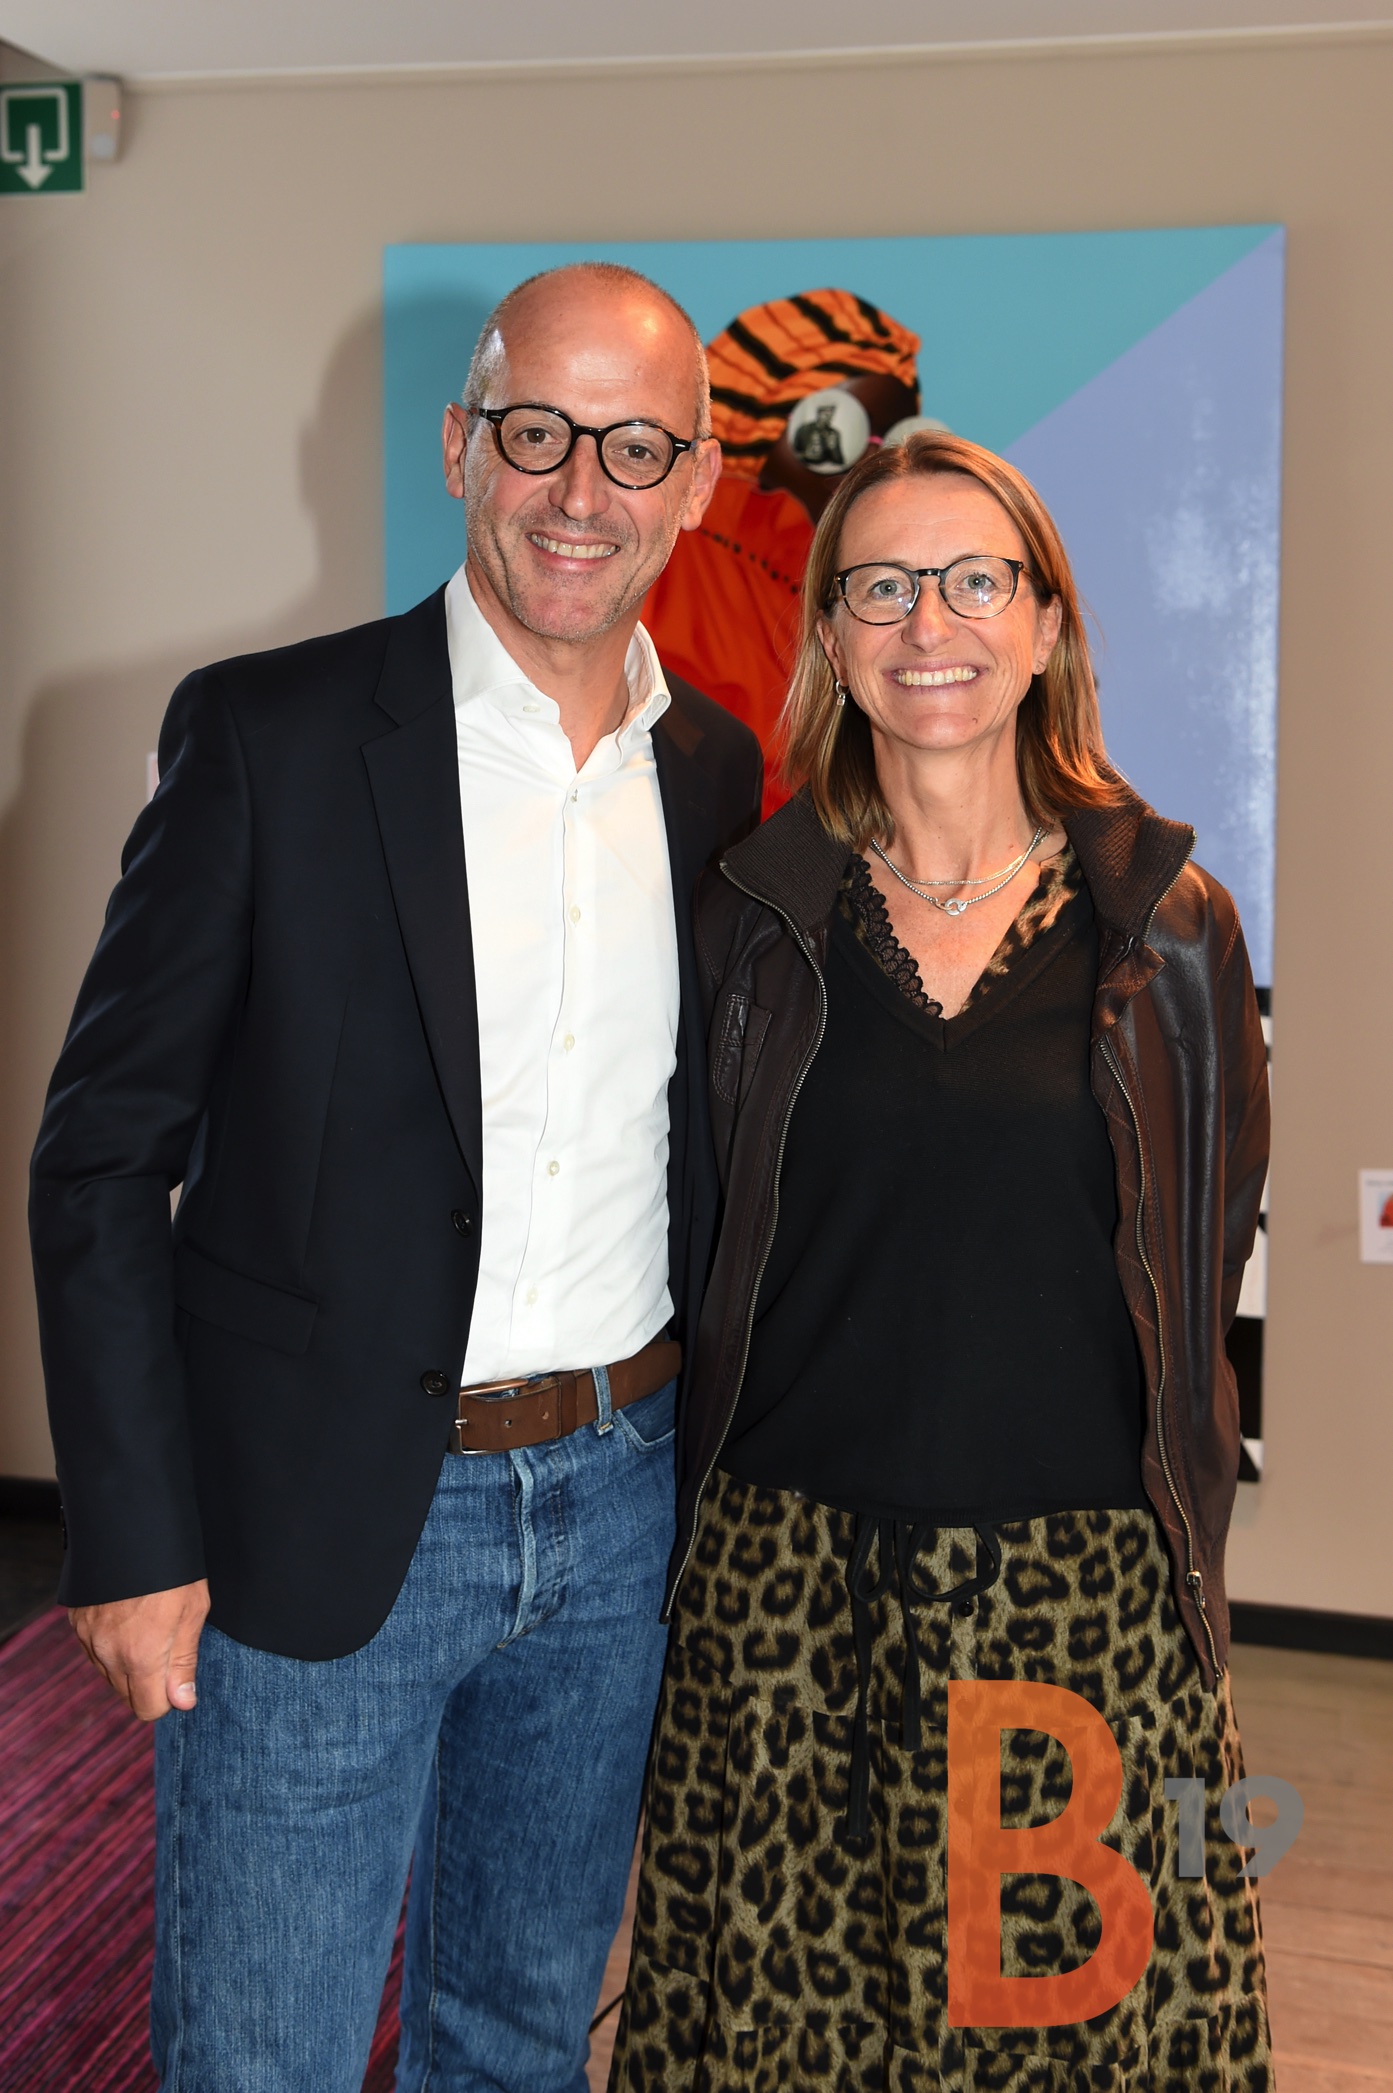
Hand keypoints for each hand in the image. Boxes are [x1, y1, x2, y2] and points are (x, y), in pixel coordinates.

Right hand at [69, 1579, 210, 1721]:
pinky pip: (95, 1651)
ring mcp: (89, 1638)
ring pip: (109, 1674)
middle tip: (168, 1650)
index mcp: (141, 1657)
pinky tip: (128, 1620)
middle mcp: (109, 1653)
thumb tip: (183, 1702)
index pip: (148, 1708)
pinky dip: (111, 1646)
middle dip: (149, 1684)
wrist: (132, 1529)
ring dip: (128, 1666)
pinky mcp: (78, 1622)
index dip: (168, 1698)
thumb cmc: (172, 1568)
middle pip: (127, 1695)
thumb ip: (184, 1662)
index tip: (178, 1679)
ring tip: (149, 1630)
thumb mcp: (193, 1612)